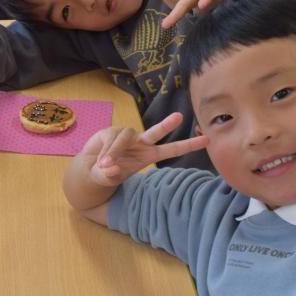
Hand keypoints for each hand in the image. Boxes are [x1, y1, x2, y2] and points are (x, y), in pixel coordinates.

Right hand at [80, 113, 208, 186]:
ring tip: (104, 165)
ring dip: (114, 152)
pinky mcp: (111, 132)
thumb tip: (110, 168)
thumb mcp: (108, 178)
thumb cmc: (105, 175)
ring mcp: (125, 136)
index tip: (207, 140)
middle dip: (166, 125)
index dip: (188, 145)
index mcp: (148, 156)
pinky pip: (110, 139)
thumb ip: (109, 175)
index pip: (171, 149)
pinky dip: (106, 152)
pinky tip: (101, 161)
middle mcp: (140, 143)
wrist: (89, 169)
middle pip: (155, 132)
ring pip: (124, 138)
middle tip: (179, 117)